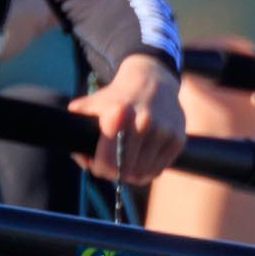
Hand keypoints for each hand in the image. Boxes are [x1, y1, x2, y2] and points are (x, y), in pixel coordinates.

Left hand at [70, 54, 184, 183]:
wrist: (152, 80)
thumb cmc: (116, 97)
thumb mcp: (91, 103)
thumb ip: (77, 127)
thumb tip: (82, 158)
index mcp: (118, 115)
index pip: (107, 160)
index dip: (99, 168)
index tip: (96, 165)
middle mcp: (143, 123)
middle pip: (126, 171)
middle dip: (114, 174)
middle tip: (110, 168)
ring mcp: (163, 132)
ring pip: (143, 173)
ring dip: (132, 175)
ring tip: (125, 165)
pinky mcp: (178, 139)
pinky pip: (159, 169)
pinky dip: (148, 171)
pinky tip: (140, 162)